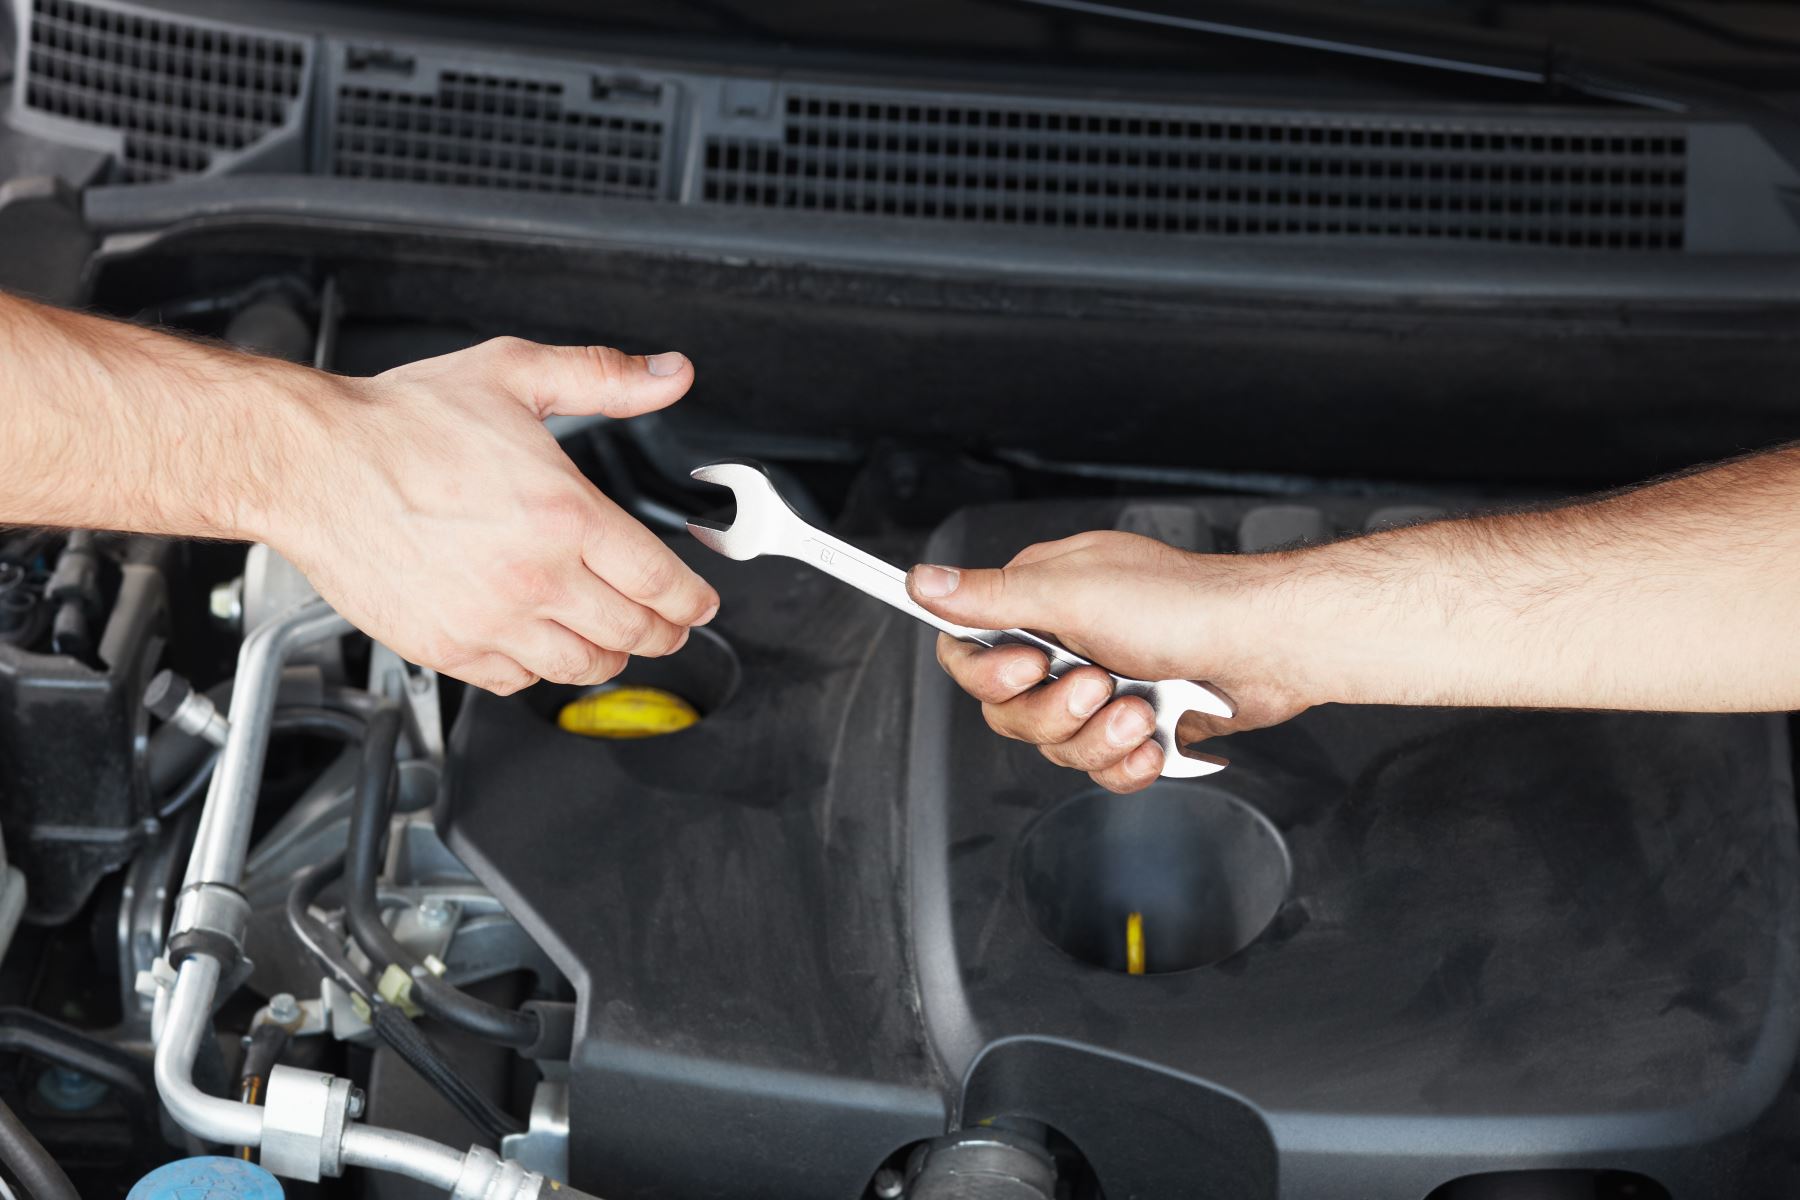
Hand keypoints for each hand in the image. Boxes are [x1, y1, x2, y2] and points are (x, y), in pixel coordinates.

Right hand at [265, 336, 718, 693]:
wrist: (312, 465)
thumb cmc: (401, 423)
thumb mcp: (514, 373)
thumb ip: (603, 377)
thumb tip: (669, 374)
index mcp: (565, 513)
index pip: (660, 581)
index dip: (692, 601)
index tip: (700, 605)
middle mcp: (536, 576)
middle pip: (633, 633)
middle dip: (664, 633)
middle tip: (669, 627)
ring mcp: (491, 620)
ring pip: (582, 666)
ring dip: (610, 657)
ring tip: (614, 641)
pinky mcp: (449, 647)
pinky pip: (518, 681)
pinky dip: (540, 670)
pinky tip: (542, 645)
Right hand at [906, 531, 1309, 792]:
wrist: (1267, 648)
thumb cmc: (1185, 606)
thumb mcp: (1074, 594)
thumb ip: (991, 598)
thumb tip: (921, 581)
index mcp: (1040, 599)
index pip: (968, 650)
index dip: (990, 675)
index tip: (1030, 667)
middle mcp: (1065, 642)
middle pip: (1008, 712)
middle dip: (1055, 713)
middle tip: (1098, 687)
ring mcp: (1101, 686)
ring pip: (1056, 746)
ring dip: (1099, 739)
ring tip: (1142, 711)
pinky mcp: (1136, 724)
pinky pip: (1101, 768)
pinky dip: (1128, 762)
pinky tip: (1156, 741)